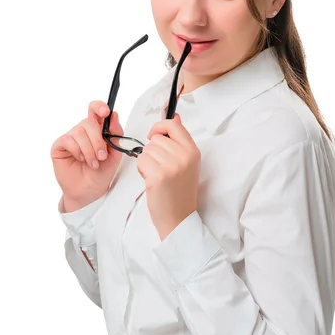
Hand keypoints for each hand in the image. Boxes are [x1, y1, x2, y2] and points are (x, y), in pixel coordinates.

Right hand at [51, 101, 123, 208]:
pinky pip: (68, 140)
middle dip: (98, 140)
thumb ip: (115, 134)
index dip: (100, 107)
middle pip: (89, 122)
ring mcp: (70, 137)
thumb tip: (114, 116)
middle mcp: (83, 131)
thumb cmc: (101, 172)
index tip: (106, 112)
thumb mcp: (114, 153)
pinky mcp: (59, 146)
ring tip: (93, 163)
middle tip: (102, 156)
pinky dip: (78, 151)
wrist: (89, 191)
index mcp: (97, 129)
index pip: (96, 110)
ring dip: (89, 150)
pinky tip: (80, 160)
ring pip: (79, 132)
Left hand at [137, 114, 200, 239]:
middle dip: (152, 152)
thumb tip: (175, 116)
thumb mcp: (187, 163)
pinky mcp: (158, 176)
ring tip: (157, 175)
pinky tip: (151, 181)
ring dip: (146, 162)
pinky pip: (141, 161)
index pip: (174, 125)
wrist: (178, 218)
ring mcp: (172, 166)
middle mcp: (184, 156)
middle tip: (160, 167)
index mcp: (193, 151)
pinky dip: (142, 170)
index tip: (155, 135)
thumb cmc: (180, 191)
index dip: (160, 127)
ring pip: (146, 150)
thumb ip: (179, 141)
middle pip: (156, 139)